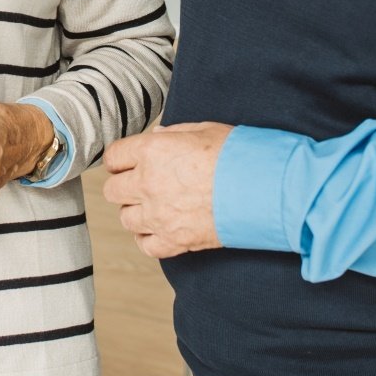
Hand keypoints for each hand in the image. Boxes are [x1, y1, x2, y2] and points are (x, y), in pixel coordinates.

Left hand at [102, 121, 233, 258]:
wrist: (263, 188)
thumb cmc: (237, 154)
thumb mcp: (203, 130)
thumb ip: (173, 134)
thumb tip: (157, 136)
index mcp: (152, 151)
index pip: (113, 157)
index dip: (119, 160)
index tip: (126, 163)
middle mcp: (148, 183)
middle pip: (112, 190)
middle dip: (123, 186)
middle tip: (140, 184)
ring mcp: (159, 215)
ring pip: (126, 219)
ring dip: (136, 212)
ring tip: (154, 206)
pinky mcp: (174, 240)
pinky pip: (145, 245)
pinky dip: (148, 238)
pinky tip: (159, 229)